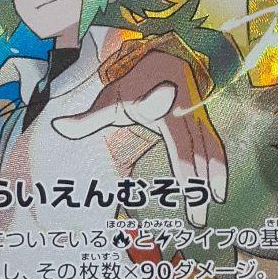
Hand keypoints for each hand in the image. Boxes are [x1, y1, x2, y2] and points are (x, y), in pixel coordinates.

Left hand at [51, 50, 226, 225]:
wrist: (165, 59)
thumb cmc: (133, 84)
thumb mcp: (108, 98)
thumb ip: (86, 119)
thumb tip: (58, 126)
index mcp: (161, 106)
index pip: (172, 135)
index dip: (180, 151)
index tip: (183, 168)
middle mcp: (184, 112)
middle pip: (194, 153)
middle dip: (197, 185)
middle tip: (195, 218)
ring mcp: (198, 118)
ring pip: (211, 152)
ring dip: (213, 182)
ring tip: (207, 211)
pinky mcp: (205, 124)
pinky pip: (216, 148)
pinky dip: (219, 171)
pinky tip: (219, 195)